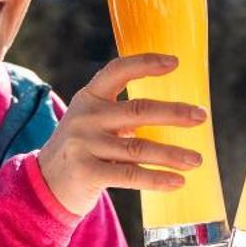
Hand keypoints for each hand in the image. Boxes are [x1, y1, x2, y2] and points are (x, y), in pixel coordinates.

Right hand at [37, 54, 205, 214]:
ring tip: (196, 159)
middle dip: (174, 113)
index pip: (118, 70)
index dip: (146, 63)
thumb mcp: (92, 121)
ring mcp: (84, 145)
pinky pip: (130, 175)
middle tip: (201, 116)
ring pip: (139, 148)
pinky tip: (177, 181)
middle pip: (138, 110)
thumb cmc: (83, 148)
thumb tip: (177, 114)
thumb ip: (122, 113)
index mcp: (90, 97)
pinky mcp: (87, 173)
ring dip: (172, 154)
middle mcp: (86, 117)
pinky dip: (157, 178)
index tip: (174, 62)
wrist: (44, 184)